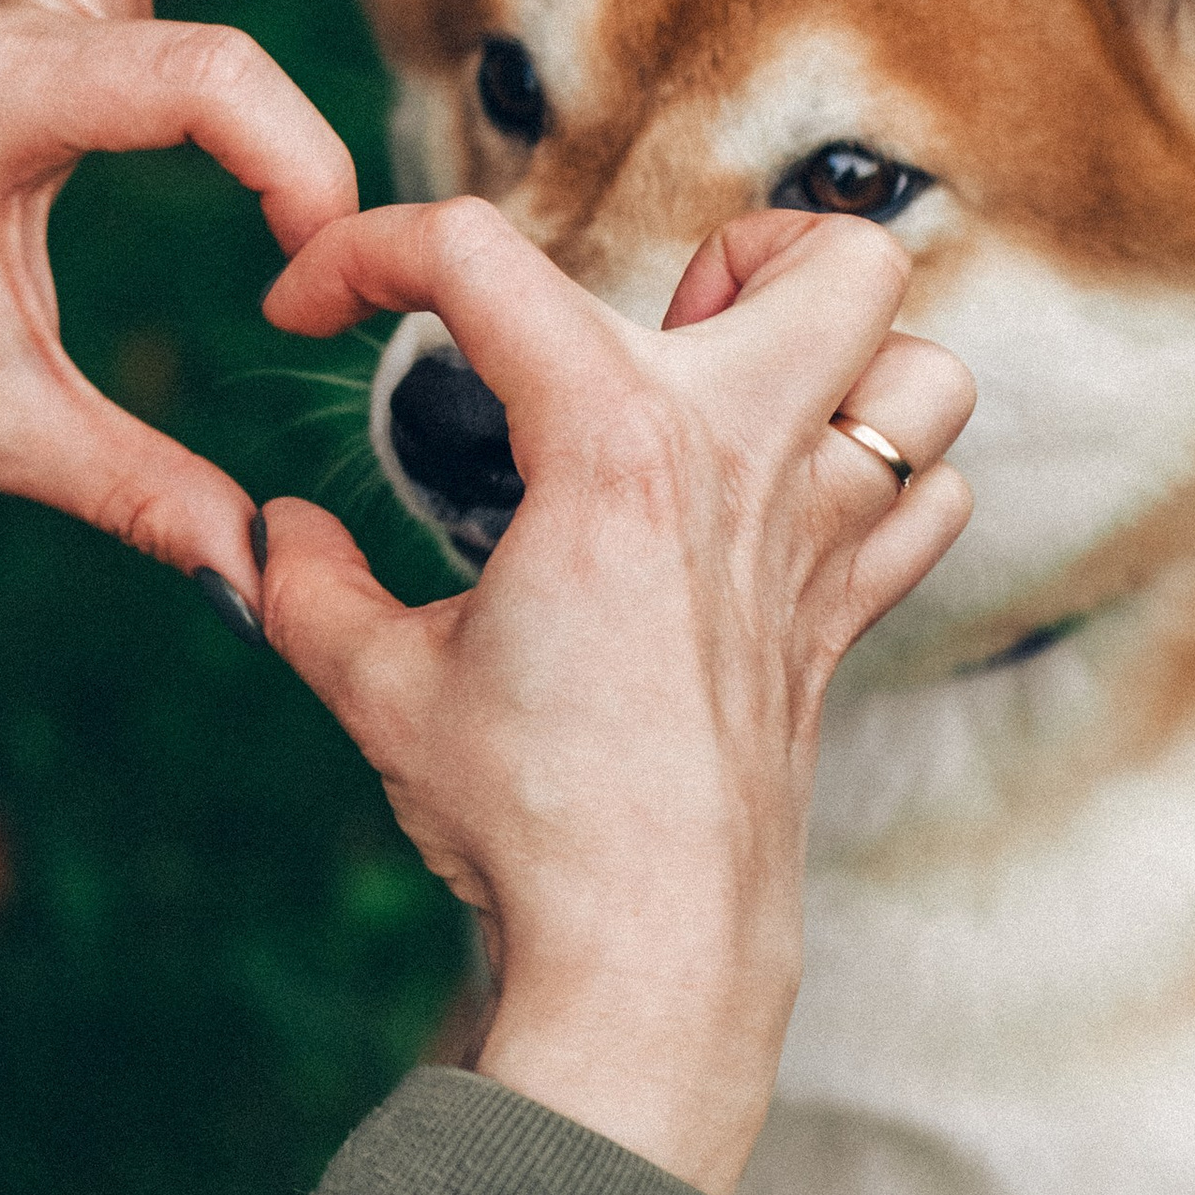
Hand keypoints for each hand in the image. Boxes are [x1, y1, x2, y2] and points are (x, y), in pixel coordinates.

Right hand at [256, 203, 973, 1194]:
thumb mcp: (376, 686)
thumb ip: (304, 590)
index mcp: (610, 448)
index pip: (478, 259)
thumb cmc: (523, 815)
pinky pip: (926, 502)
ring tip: (741, 406)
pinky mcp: (843, 621)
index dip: (364, 252)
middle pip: (831, 259)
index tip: (310, 309)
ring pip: (924, 374)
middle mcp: (742, 465)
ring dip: (846, 364)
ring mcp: (817, 543)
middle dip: (741, 252)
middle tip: (651, 329)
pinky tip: (785, 513)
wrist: (643, 942)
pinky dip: (881, 483)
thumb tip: (268, 537)